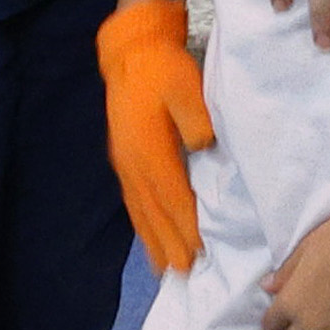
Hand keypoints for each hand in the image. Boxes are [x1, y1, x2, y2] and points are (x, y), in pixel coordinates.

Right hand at [97, 0, 212, 272]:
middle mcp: (132, 164)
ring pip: (141, 212)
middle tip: (186, 274)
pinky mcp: (124, 161)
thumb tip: (205, 147)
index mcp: (148, 149)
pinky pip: (134, 202)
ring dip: (154, 241)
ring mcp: (125, 164)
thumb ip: (196, 119)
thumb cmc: (163, 71)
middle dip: (170, 245)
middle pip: (154, 213)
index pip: (172, 196)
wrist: (131, 55)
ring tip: (167, 269)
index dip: (186, 226)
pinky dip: (143, 225)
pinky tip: (150, 238)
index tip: (200, 252)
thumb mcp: (186, 87)